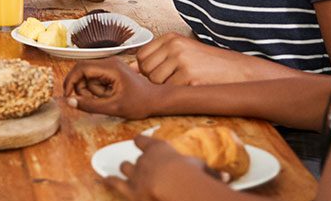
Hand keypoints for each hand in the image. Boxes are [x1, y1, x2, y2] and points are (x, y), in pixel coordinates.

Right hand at [63, 58, 167, 118]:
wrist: (157, 99)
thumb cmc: (140, 103)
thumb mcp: (113, 108)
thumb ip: (90, 105)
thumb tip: (70, 102)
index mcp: (110, 67)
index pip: (81, 68)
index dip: (70, 82)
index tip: (67, 96)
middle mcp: (110, 62)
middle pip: (83, 71)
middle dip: (81, 88)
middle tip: (89, 102)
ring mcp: (111, 65)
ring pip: (89, 76)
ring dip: (91, 90)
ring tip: (106, 99)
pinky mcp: (113, 70)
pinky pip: (97, 78)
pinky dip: (98, 89)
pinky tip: (109, 96)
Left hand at [104, 136, 221, 200]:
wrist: (175, 186)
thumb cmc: (192, 176)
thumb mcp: (203, 171)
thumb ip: (209, 174)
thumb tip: (226, 178)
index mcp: (160, 149)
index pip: (144, 141)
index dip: (142, 142)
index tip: (140, 141)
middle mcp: (144, 159)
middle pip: (136, 158)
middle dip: (137, 164)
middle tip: (141, 168)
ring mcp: (135, 173)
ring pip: (126, 168)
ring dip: (126, 171)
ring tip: (125, 172)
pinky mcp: (129, 189)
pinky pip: (115, 183)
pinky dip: (108, 180)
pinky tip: (103, 178)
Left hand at [135, 33, 257, 85]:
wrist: (239, 71)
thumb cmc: (210, 64)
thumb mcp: (183, 53)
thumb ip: (158, 58)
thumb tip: (129, 69)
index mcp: (171, 38)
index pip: (141, 56)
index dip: (146, 70)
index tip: (160, 75)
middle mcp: (175, 46)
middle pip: (146, 70)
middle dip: (154, 81)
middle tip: (174, 82)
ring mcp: (182, 61)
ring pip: (156, 83)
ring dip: (166, 89)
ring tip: (184, 85)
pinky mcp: (190, 77)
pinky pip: (171, 91)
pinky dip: (178, 94)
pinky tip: (191, 89)